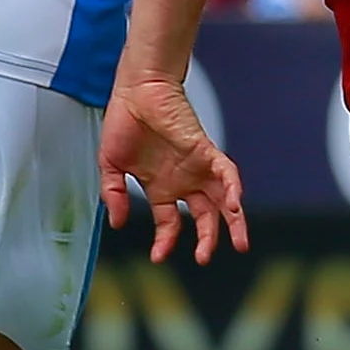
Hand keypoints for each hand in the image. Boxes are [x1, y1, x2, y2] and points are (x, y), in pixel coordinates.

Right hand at [98, 75, 249, 265]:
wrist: (136, 91)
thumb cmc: (124, 123)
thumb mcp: (111, 166)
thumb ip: (113, 195)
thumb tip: (116, 223)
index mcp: (161, 188)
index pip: (169, 223)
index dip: (165, 241)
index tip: (157, 257)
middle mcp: (183, 182)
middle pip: (204, 217)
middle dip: (207, 240)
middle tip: (204, 258)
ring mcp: (197, 168)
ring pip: (222, 200)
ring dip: (233, 221)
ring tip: (239, 243)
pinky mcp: (206, 151)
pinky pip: (227, 172)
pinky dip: (232, 188)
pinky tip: (233, 205)